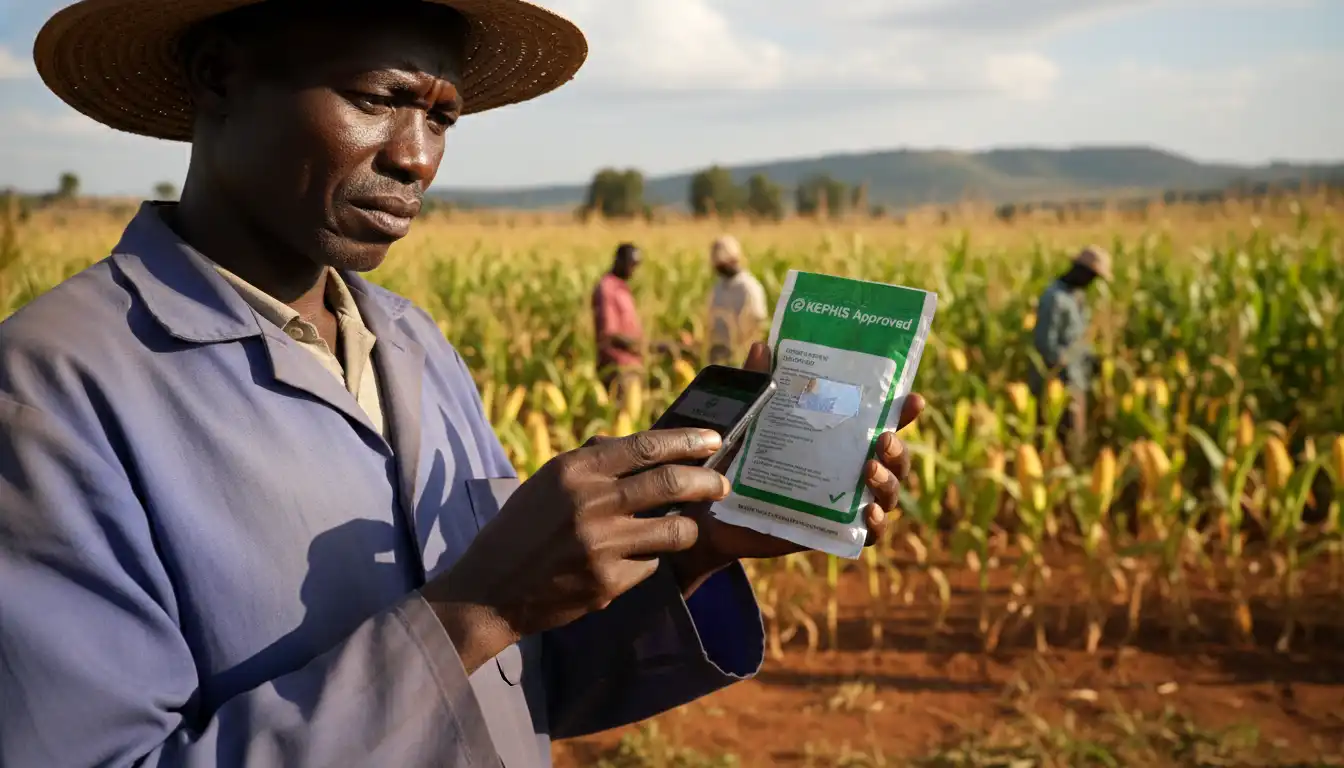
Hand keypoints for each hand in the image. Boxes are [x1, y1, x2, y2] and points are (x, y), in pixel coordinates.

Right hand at [423, 429, 731, 672]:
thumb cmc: (521, 529)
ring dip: (689, 527)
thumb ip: (593, 462)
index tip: (713, 441)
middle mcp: (590, 502)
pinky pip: (650, 565)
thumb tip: (643, 445)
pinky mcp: (608, 582)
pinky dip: (650, 560)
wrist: (490, 590)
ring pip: (674, 530)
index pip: (646, 446)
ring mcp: (601, 544)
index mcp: (574, 469)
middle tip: (721, 484)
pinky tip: (635, 561)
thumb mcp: (548, 482)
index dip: (687, 441)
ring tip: (689, 526)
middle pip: (670, 484)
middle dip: (707, 482)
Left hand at [670, 342, 925, 591]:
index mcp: (837, 436)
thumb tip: (761, 346)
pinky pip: (869, 533)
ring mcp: (843, 500)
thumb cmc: (738, 458)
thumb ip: (759, 385)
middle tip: (882, 439)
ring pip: (888, 493)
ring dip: (888, 482)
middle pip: (893, 457)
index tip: (913, 399)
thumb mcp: (749, 419)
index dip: (902, 411)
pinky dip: (876, 524)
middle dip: (898, 449)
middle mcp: (847, 466)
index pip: (879, 420)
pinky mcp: (833, 530)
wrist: (714, 510)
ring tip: (870, 471)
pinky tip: (868, 514)